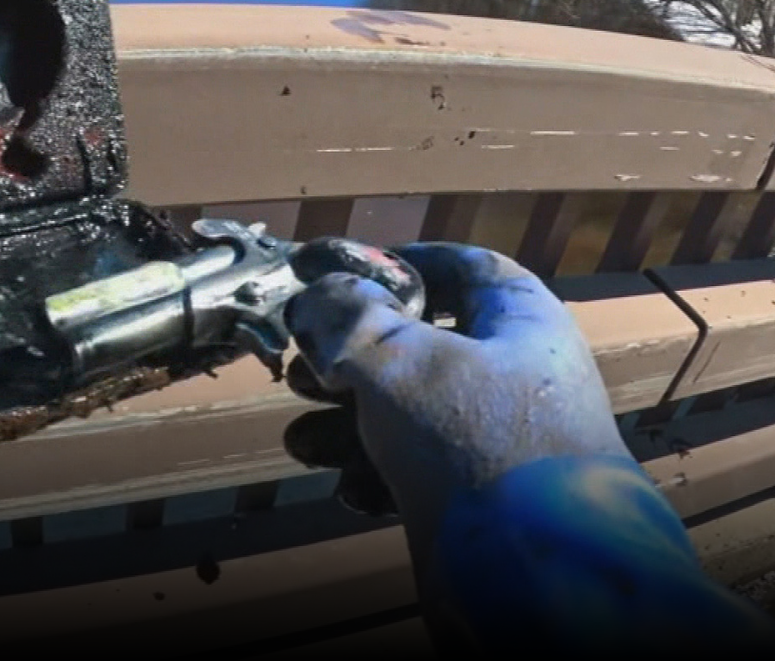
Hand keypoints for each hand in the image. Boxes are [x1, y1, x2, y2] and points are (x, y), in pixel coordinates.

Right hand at [283, 241, 628, 555]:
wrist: (538, 574)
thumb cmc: (477, 440)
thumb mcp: (397, 359)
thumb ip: (345, 320)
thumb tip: (314, 298)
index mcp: (517, 320)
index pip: (462, 267)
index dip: (399, 263)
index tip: (341, 272)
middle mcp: (514, 374)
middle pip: (421, 343)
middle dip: (351, 353)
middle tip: (300, 363)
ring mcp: (496, 441)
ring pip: (407, 413)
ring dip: (347, 421)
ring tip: (300, 434)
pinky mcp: (477, 499)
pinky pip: (415, 471)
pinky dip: (374, 474)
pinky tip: (346, 484)